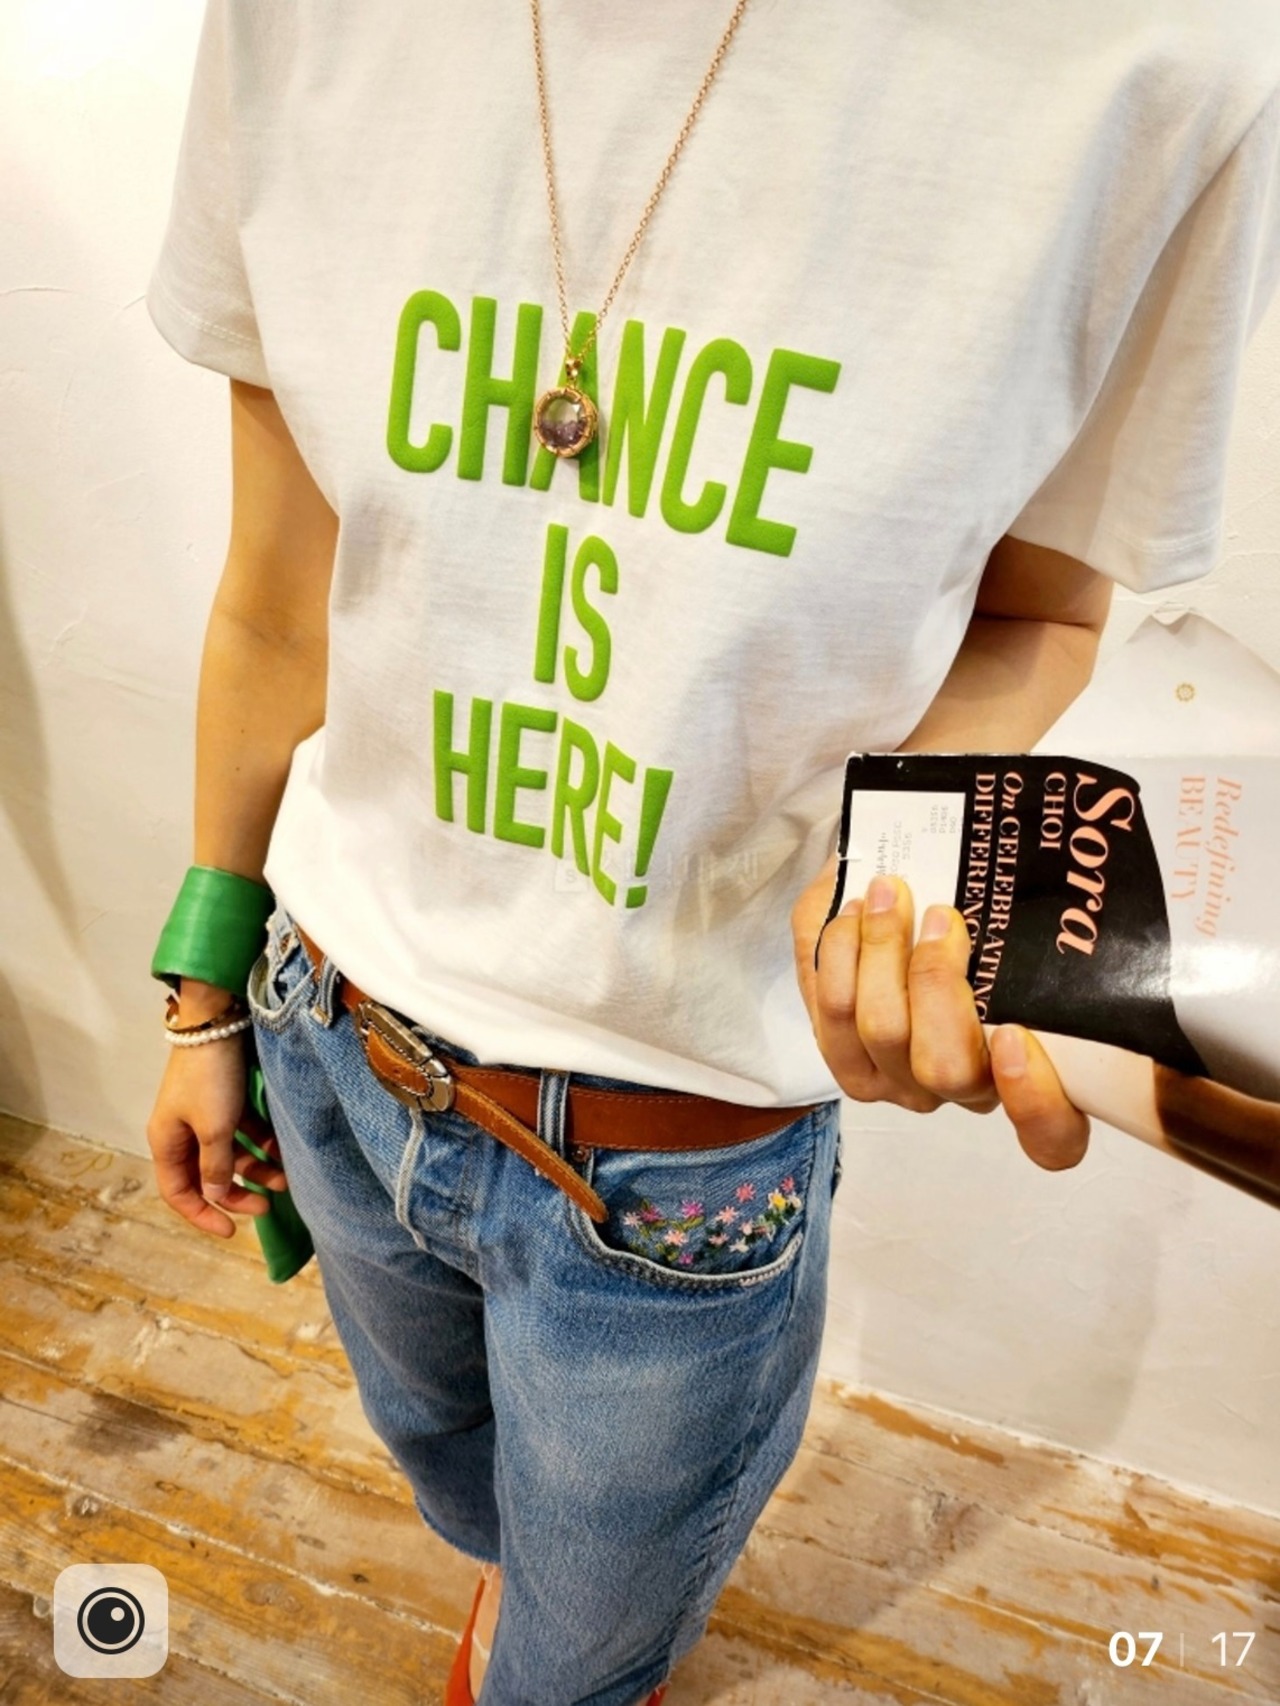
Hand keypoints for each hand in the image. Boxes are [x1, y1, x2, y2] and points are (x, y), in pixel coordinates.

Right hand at [146, 1037, 288, 1237]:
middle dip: (237, 1193)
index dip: (202, 1215)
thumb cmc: (210, 1077)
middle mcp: (182, 1131)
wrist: (219, 1022)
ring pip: (230, 1155)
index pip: (178, 1192)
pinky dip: (261, 1144)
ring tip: (286, 1178)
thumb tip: (214, 1196)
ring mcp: (205, 1115)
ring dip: (256, 1169)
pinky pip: (244, 1133)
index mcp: (167, 1142)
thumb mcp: (214, 1127)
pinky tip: (283, 1150)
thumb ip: (215, 1165)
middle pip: (207, 1176)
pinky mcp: (226, 1099)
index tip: (232, 1232)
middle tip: (267, 1206)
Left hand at [791, 856, 1089, 1169]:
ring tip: (887, 895)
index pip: (1052, 1135)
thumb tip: (1046, 871)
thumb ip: (1028, 915)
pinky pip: (829, 1016)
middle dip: (936, 982)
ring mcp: (900, 1083)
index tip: (1016, 1037)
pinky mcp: (845, 1058)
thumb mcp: (1016, 916)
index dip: (1034, 1100)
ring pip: (883, 1034)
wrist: (895, 907)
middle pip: (946, 1066)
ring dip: (880, 953)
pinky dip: (836, 957)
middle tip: (938, 917)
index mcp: (1029, 1077)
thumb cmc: (974, 917)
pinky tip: (850, 912)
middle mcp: (965, 1090)